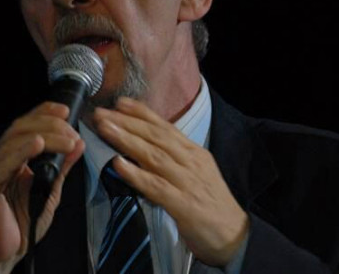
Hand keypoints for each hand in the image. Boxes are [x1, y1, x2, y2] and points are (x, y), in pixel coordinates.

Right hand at [0, 102, 84, 273]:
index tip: (66, 110)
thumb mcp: (50, 190)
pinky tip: (39, 144)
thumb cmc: (21, 224)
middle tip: (73, 131)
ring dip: (46, 136)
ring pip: (15, 141)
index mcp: (9, 157)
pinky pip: (4, 163)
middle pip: (21, 128)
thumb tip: (79, 144)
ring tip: (68, 140)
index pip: (25, 125)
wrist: (2, 255)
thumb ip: (62, 167)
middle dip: (50, 124)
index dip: (44, 112)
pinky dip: (23, 150)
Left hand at [93, 97, 248, 266]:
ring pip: (154, 156)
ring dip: (127, 140)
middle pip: (156, 137)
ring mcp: (188, 182)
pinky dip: (136, 174)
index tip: (120, 102)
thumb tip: (144, 147)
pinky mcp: (184, 205)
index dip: (142, 113)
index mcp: (194, 153)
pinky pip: (156, 186)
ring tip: (105, 129)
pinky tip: (118, 165)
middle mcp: (191, 162)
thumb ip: (174, 160)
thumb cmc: (211, 206)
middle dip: (127, 122)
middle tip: (102, 112)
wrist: (235, 236)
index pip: (165, 127)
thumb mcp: (196, 174)